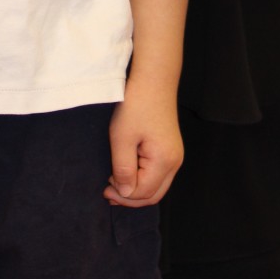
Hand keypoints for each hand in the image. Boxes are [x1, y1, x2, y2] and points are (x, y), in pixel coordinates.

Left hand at [105, 78, 183, 207]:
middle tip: (107, 192)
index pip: (143, 193)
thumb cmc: (137, 105)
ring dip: (136, 190)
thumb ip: (123, 169)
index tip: (104, 187)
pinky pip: (158, 175)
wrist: (153, 80)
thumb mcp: (122, 138)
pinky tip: (127, 174)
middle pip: (153, 195)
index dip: (123, 195)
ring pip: (157, 187)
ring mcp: (175, 156)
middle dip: (130, 198)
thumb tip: (124, 193)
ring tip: (114, 186)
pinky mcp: (170, 150)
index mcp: (164, 161)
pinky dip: (142, 180)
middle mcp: (175, 162)